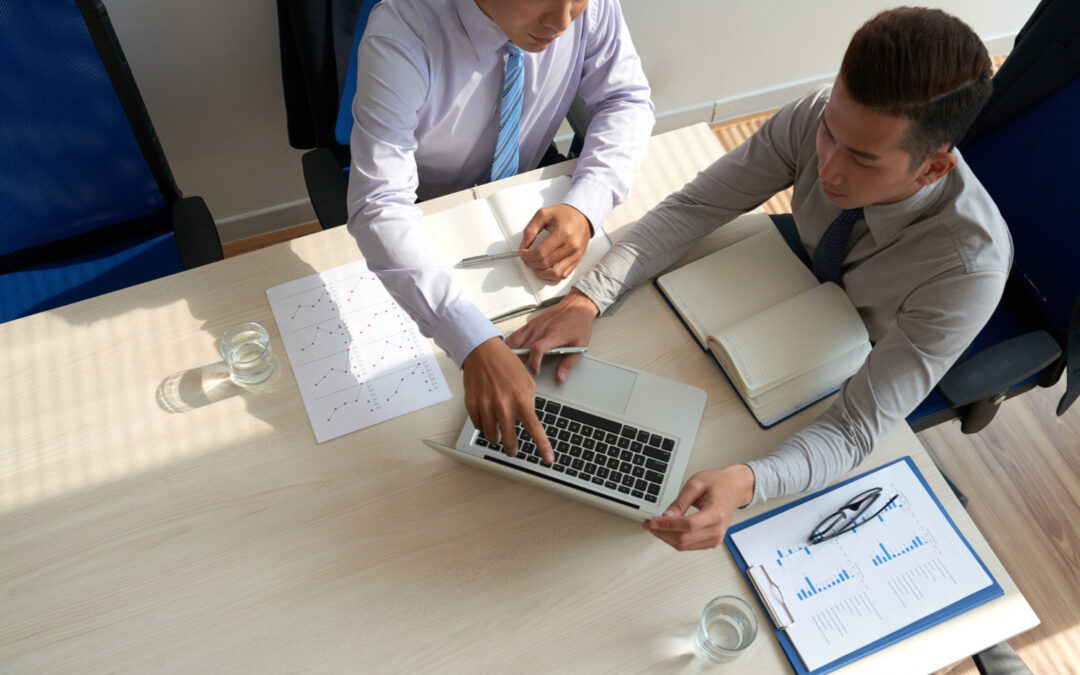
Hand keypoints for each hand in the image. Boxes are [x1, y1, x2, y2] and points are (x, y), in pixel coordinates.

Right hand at [462, 337, 553, 462]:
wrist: (483, 351)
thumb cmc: (506, 364)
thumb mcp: (527, 381)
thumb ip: (528, 402)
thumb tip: (527, 420)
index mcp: (521, 399)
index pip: (534, 428)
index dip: (543, 446)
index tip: (548, 459)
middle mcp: (503, 405)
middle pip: (509, 440)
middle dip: (512, 449)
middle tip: (513, 450)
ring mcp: (485, 406)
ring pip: (491, 436)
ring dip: (496, 436)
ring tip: (498, 429)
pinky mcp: (471, 405)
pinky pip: (477, 426)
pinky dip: (483, 425)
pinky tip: (487, 415)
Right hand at [505, 289, 598, 381]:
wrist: (576, 305)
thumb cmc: (578, 323)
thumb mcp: (579, 345)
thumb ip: (568, 363)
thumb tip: (560, 377)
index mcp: (554, 335)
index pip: (537, 350)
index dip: (533, 363)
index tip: (536, 371)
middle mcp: (541, 329)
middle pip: (522, 348)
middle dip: (520, 362)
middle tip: (522, 372)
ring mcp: (534, 326)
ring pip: (516, 341)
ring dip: (512, 353)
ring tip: (513, 363)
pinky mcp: (531, 323)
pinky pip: (516, 334)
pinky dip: (511, 343)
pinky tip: (510, 350)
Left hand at [518, 204, 591, 280]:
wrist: (582, 216)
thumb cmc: (565, 214)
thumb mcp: (544, 214)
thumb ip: (531, 229)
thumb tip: (524, 245)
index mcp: (563, 233)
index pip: (541, 252)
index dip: (527, 255)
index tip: (522, 252)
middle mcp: (571, 246)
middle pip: (546, 263)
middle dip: (531, 263)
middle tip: (525, 257)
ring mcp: (575, 255)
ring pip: (555, 273)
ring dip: (540, 272)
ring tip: (534, 265)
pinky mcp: (577, 260)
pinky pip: (563, 275)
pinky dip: (551, 275)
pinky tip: (545, 269)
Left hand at [642, 465, 755, 550]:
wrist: (735, 489)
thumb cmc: (719, 484)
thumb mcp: (696, 484)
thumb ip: (680, 502)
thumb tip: (666, 516)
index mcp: (715, 514)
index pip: (687, 525)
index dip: (667, 525)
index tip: (652, 521)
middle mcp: (717, 530)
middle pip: (684, 539)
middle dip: (662, 533)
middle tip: (649, 524)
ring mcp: (716, 538)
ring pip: (684, 546)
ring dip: (666, 538)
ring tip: (655, 527)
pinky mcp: (712, 541)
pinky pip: (689, 545)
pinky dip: (675, 539)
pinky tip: (667, 531)